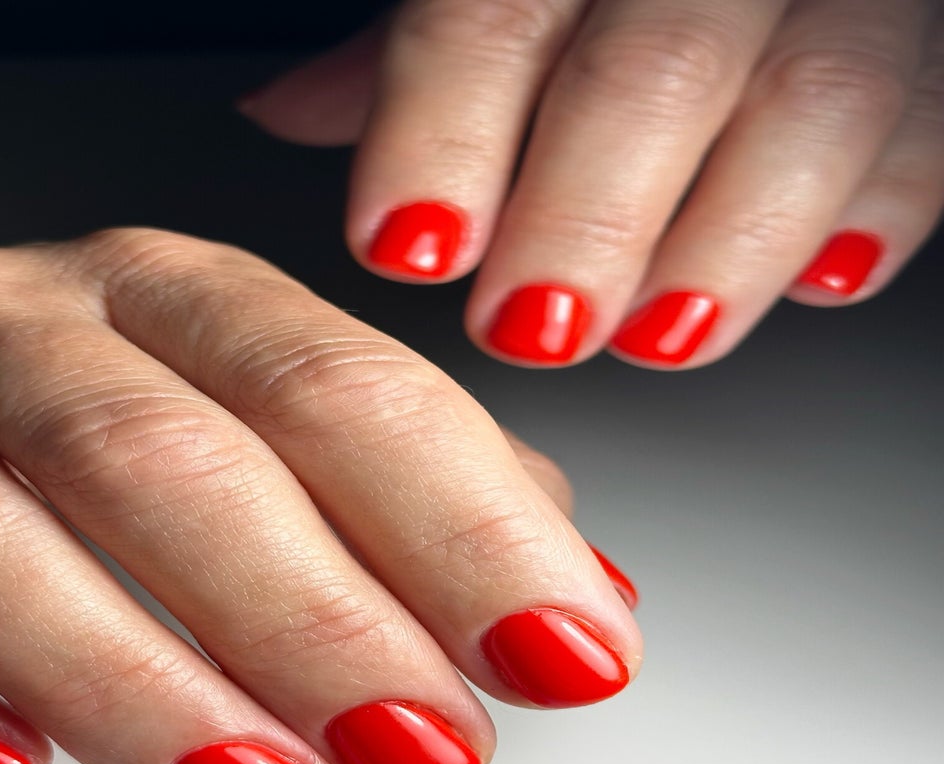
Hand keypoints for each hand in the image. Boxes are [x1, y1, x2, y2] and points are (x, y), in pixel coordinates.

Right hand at [0, 227, 639, 763]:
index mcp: (162, 291)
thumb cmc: (56, 382)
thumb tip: (571, 574)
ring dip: (127, 673)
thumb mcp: (237, 388)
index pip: (337, 389)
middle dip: (314, 615)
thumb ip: (399, 475)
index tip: (567, 650)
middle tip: (429, 747)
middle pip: (165, 455)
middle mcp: (10, 320)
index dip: (463, 522)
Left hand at [241, 0, 943, 367]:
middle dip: (587, 214)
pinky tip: (825, 277)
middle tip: (533, 323)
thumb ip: (409, 47)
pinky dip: (884, 203)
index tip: (407, 245)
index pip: (498, 8)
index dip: (446, 133)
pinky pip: (929, 120)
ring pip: (814, 98)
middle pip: (656, 69)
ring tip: (661, 332)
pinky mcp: (929, 40)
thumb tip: (284, 111)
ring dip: (731, 240)